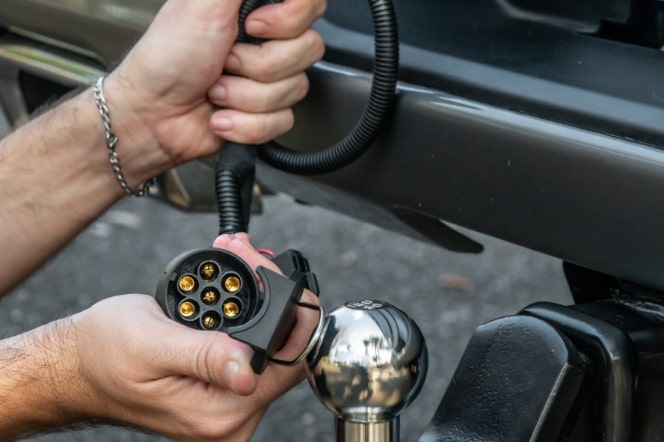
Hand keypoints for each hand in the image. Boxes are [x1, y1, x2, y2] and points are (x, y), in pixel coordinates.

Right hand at [69, 235, 319, 440]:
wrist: (78, 367)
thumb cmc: (103, 355)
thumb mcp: (152, 344)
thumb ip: (205, 356)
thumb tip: (247, 370)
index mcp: (218, 412)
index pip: (288, 361)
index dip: (289, 309)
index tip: (265, 267)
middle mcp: (230, 418)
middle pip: (283, 350)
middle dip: (273, 293)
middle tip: (247, 254)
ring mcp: (228, 407)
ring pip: (270, 347)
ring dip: (261, 300)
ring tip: (238, 259)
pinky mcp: (222, 394)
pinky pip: (252, 351)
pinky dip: (248, 316)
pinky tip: (234, 289)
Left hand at [106, 0, 325, 185]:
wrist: (151, 115)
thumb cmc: (166, 58)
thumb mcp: (204, 2)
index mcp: (256, 8)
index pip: (309, 5)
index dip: (289, 20)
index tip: (253, 26)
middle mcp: (268, 42)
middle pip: (307, 49)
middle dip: (258, 64)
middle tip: (224, 60)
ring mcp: (269, 80)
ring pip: (294, 89)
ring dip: (244, 96)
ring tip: (215, 89)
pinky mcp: (268, 114)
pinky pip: (282, 121)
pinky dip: (245, 123)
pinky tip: (222, 114)